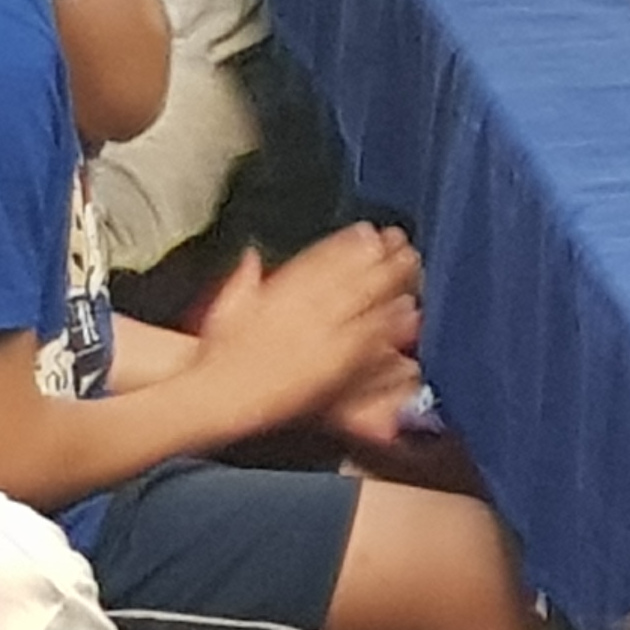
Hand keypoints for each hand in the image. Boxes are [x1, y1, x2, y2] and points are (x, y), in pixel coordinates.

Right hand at [193, 225, 420, 432]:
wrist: (215, 398)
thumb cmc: (214, 359)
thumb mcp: (225, 310)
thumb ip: (243, 279)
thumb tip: (250, 255)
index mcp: (279, 293)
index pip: (323, 259)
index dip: (350, 242)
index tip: (370, 231)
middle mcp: (305, 309)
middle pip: (355, 275)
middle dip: (384, 257)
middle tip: (406, 244)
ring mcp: (322, 337)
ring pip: (369, 302)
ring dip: (394, 284)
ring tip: (415, 270)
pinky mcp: (334, 365)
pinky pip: (370, 340)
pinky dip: (390, 324)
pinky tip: (409, 312)